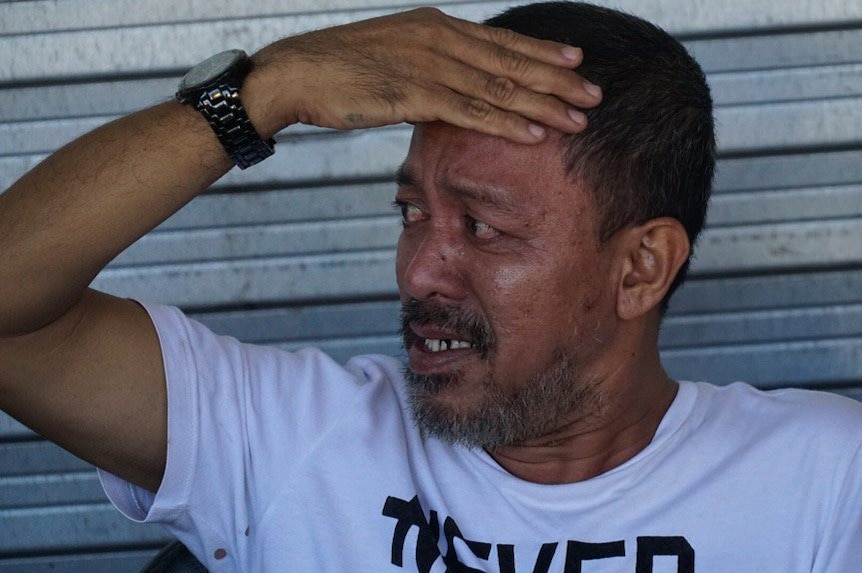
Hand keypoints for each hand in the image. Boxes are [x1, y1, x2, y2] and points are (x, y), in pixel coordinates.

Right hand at [247, 7, 601, 142]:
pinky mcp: (414, 93)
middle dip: (558, 79)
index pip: (501, 41)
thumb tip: (453, 87)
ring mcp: (428, 64)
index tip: (576, 61)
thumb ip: (428, 66)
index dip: (542, 52)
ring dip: (544, 104)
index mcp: (436, 26)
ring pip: (499, 87)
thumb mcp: (392, 57)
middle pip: (511, 62)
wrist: (295, 73)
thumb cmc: (340, 70)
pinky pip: (471, 111)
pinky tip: (536, 132)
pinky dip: (507, 123)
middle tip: (595, 93)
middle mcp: (439, 38)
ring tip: (580, 117)